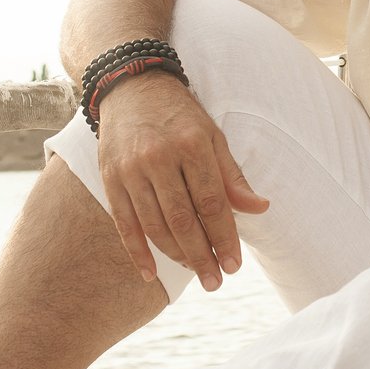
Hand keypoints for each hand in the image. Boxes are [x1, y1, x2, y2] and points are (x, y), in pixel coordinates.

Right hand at [94, 72, 268, 290]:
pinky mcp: (109, 178)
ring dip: (176, 256)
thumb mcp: (212, 136)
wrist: (130, 86)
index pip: (212, 202)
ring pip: (154, 225)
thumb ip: (232, 176)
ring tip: (196, 272)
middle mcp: (159, 157)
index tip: (235, 265)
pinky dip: (137, 252)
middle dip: (203, 256)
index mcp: (192, 144)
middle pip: (183, 219)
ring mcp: (130, 170)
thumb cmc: (179, 115)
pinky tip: (150, 274)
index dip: (225, 237)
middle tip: (217, 282)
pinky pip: (123, 224)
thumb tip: (260, 208)